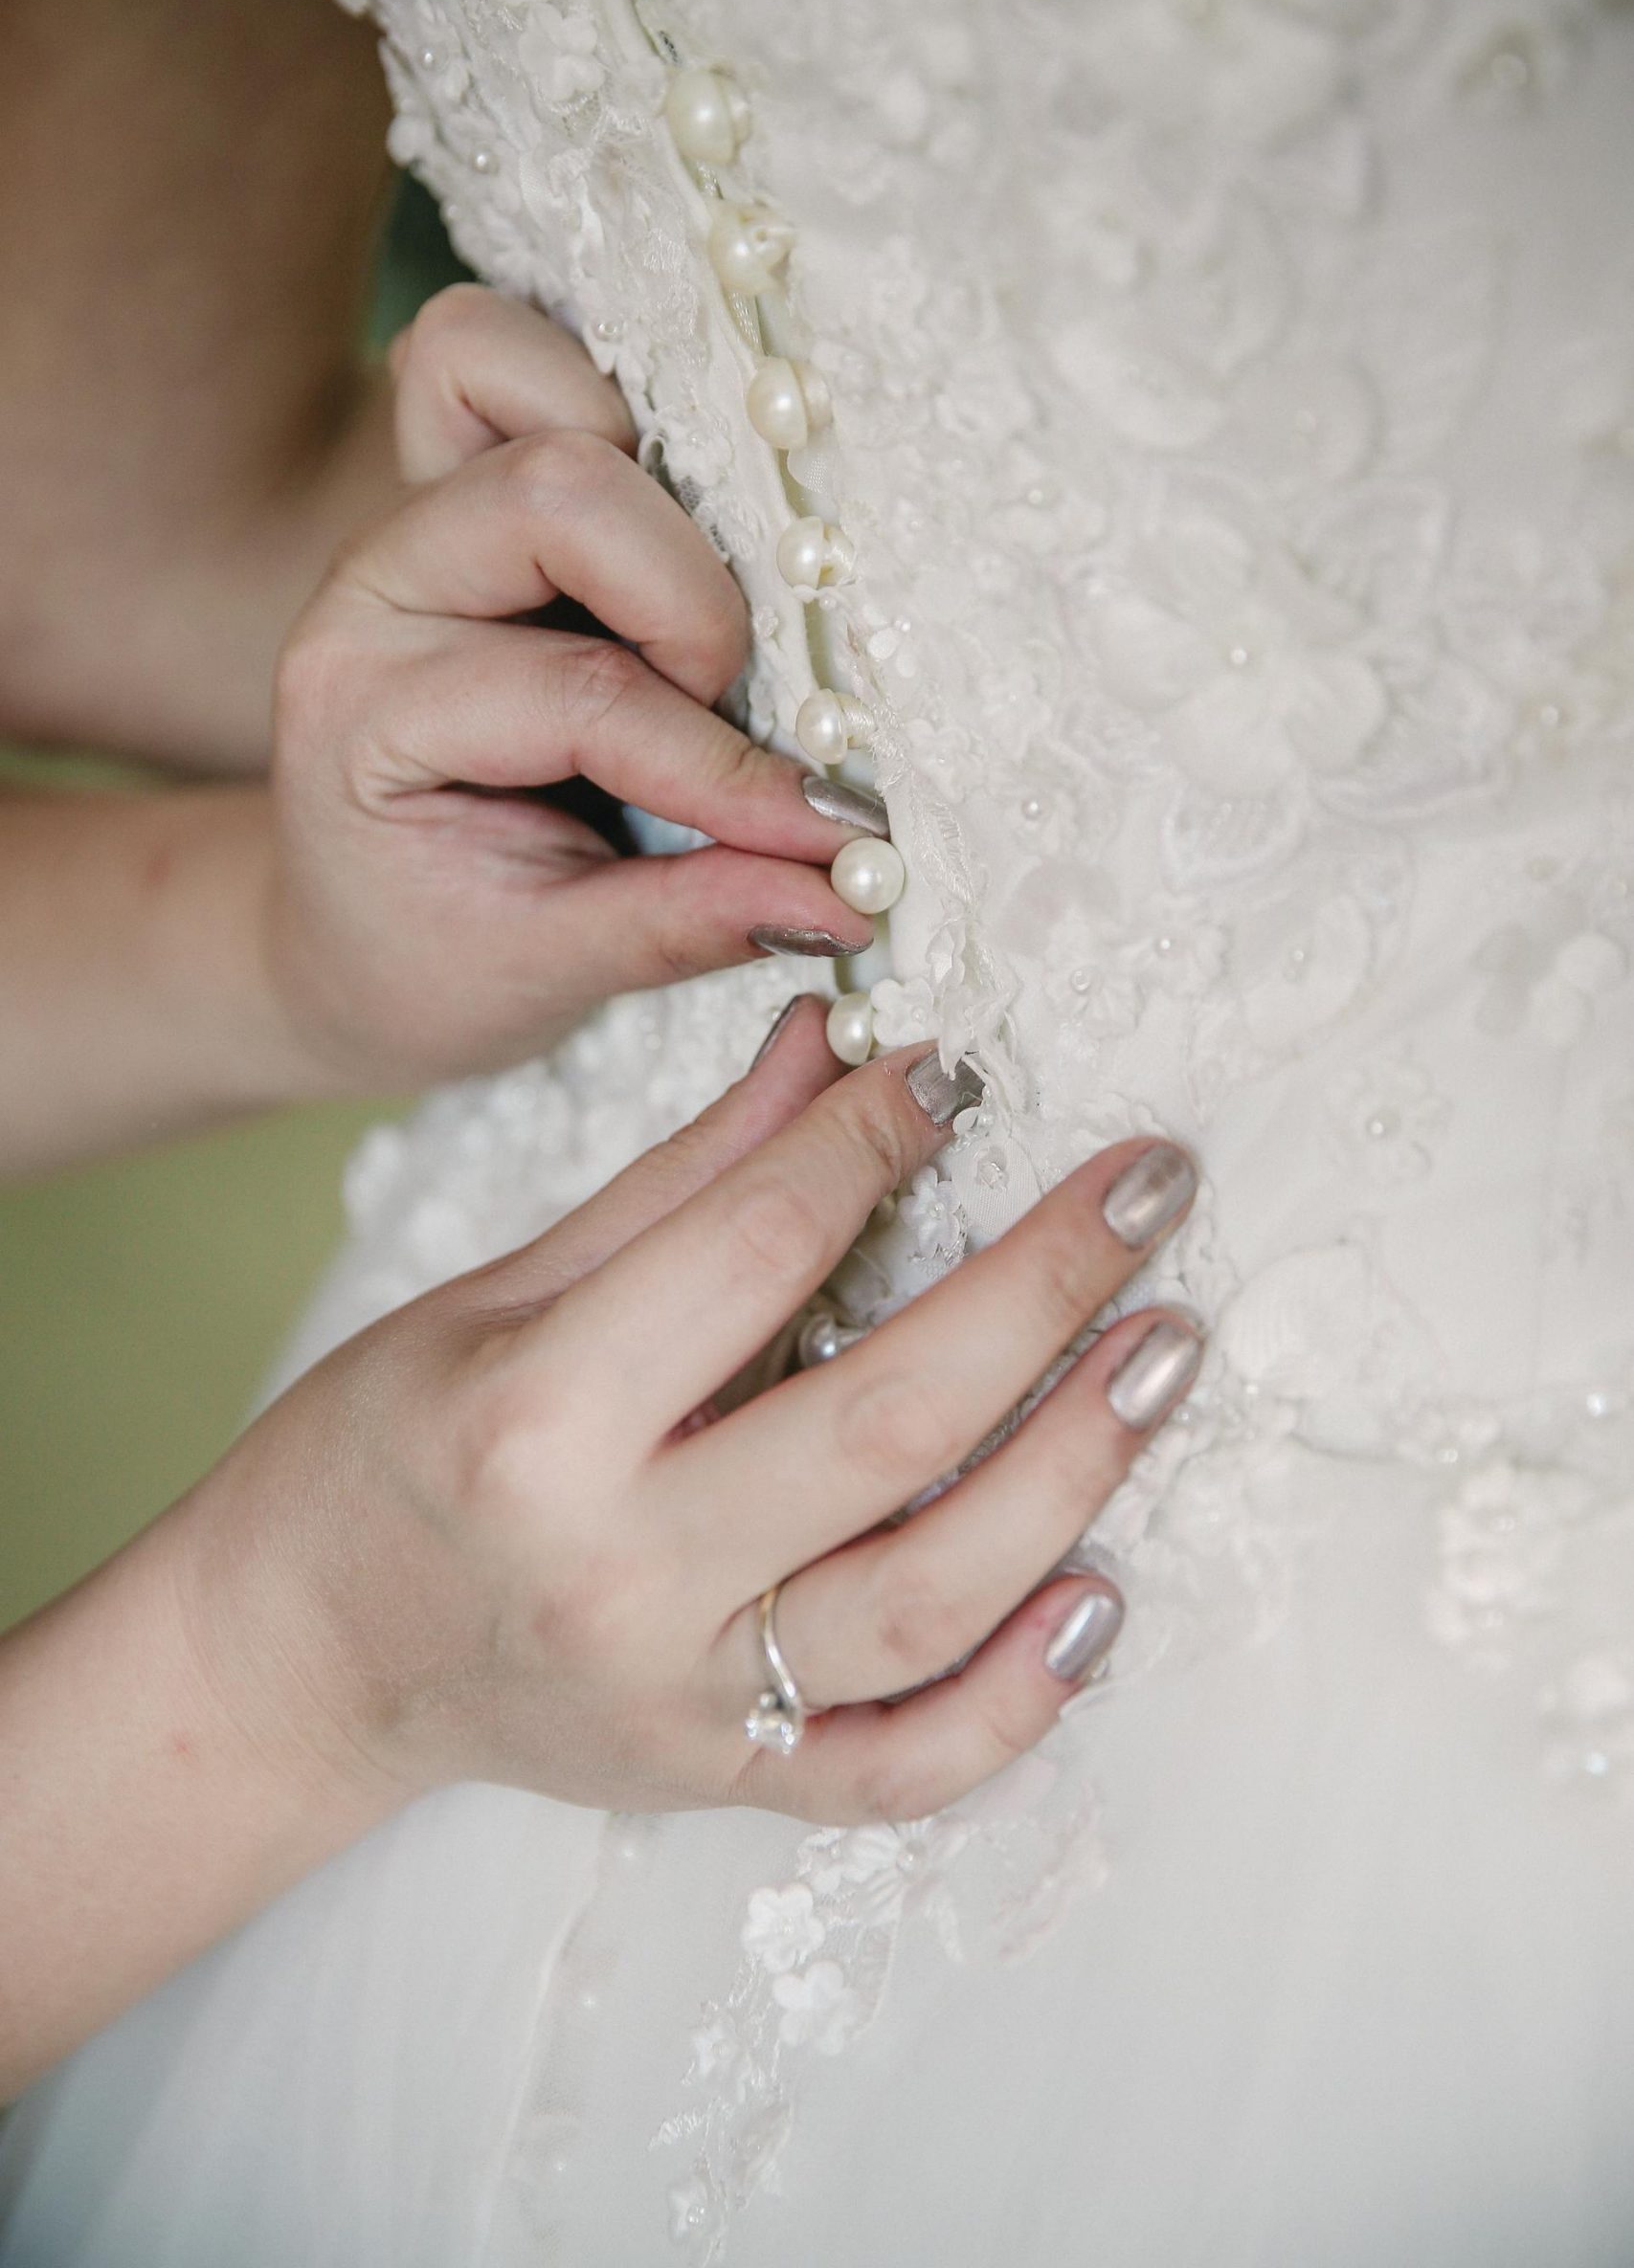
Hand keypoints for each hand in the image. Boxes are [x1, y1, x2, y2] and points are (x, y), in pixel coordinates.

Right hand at [185, 1000, 1201, 1826]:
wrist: (301, 1657)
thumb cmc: (387, 1447)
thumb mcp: (501, 1289)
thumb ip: (685, 1178)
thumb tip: (833, 1047)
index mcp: (538, 1419)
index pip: (759, 1245)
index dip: (879, 1136)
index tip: (961, 1070)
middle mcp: (621, 1572)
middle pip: (887, 1421)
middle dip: (1043, 1285)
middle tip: (1152, 1184)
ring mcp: (685, 1698)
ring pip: (930, 1596)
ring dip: (1076, 1469)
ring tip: (1168, 1348)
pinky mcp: (725, 1782)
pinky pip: (905, 1766)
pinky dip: (1020, 1698)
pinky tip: (1102, 1594)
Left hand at [265, 286, 876, 1089]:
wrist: (345, 937)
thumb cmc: (431, 959)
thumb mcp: (545, 975)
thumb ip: (689, 923)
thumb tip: (850, 887)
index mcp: (367, 713)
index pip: (580, 694)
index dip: (722, 765)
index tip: (832, 838)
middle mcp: (377, 586)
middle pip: (555, 491)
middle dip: (691, 605)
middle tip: (736, 716)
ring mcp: (414, 512)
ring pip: (531, 387)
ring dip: (653, 491)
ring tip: (696, 628)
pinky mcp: (456, 476)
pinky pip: (495, 355)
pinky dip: (597, 406)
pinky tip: (662, 519)